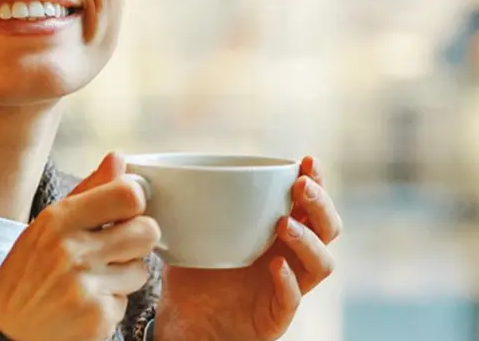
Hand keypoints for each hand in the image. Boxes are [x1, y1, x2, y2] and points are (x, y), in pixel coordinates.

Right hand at [0, 153, 160, 340]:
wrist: (3, 333)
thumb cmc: (23, 278)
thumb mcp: (43, 228)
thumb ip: (87, 192)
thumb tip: (118, 158)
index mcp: (58, 220)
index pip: (128, 195)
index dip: (135, 203)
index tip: (126, 211)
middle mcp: (73, 251)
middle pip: (147, 231)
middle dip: (137, 240)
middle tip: (115, 249)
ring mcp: (87, 286)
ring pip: (141, 270)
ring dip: (123, 277)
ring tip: (90, 282)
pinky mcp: (98, 318)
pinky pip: (126, 302)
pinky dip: (109, 305)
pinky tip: (84, 306)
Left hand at [154, 156, 341, 340]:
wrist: (186, 319)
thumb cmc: (196, 270)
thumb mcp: (194, 228)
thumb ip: (189, 199)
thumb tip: (150, 163)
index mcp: (280, 230)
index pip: (311, 203)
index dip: (316, 180)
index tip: (306, 160)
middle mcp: (291, 256)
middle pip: (328, 228)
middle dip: (319, 204)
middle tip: (300, 187)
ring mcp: (289, 286)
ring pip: (322, 264)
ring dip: (308, 241)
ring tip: (283, 225)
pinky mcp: (276, 315)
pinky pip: (293, 299)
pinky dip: (288, 282)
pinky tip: (274, 267)